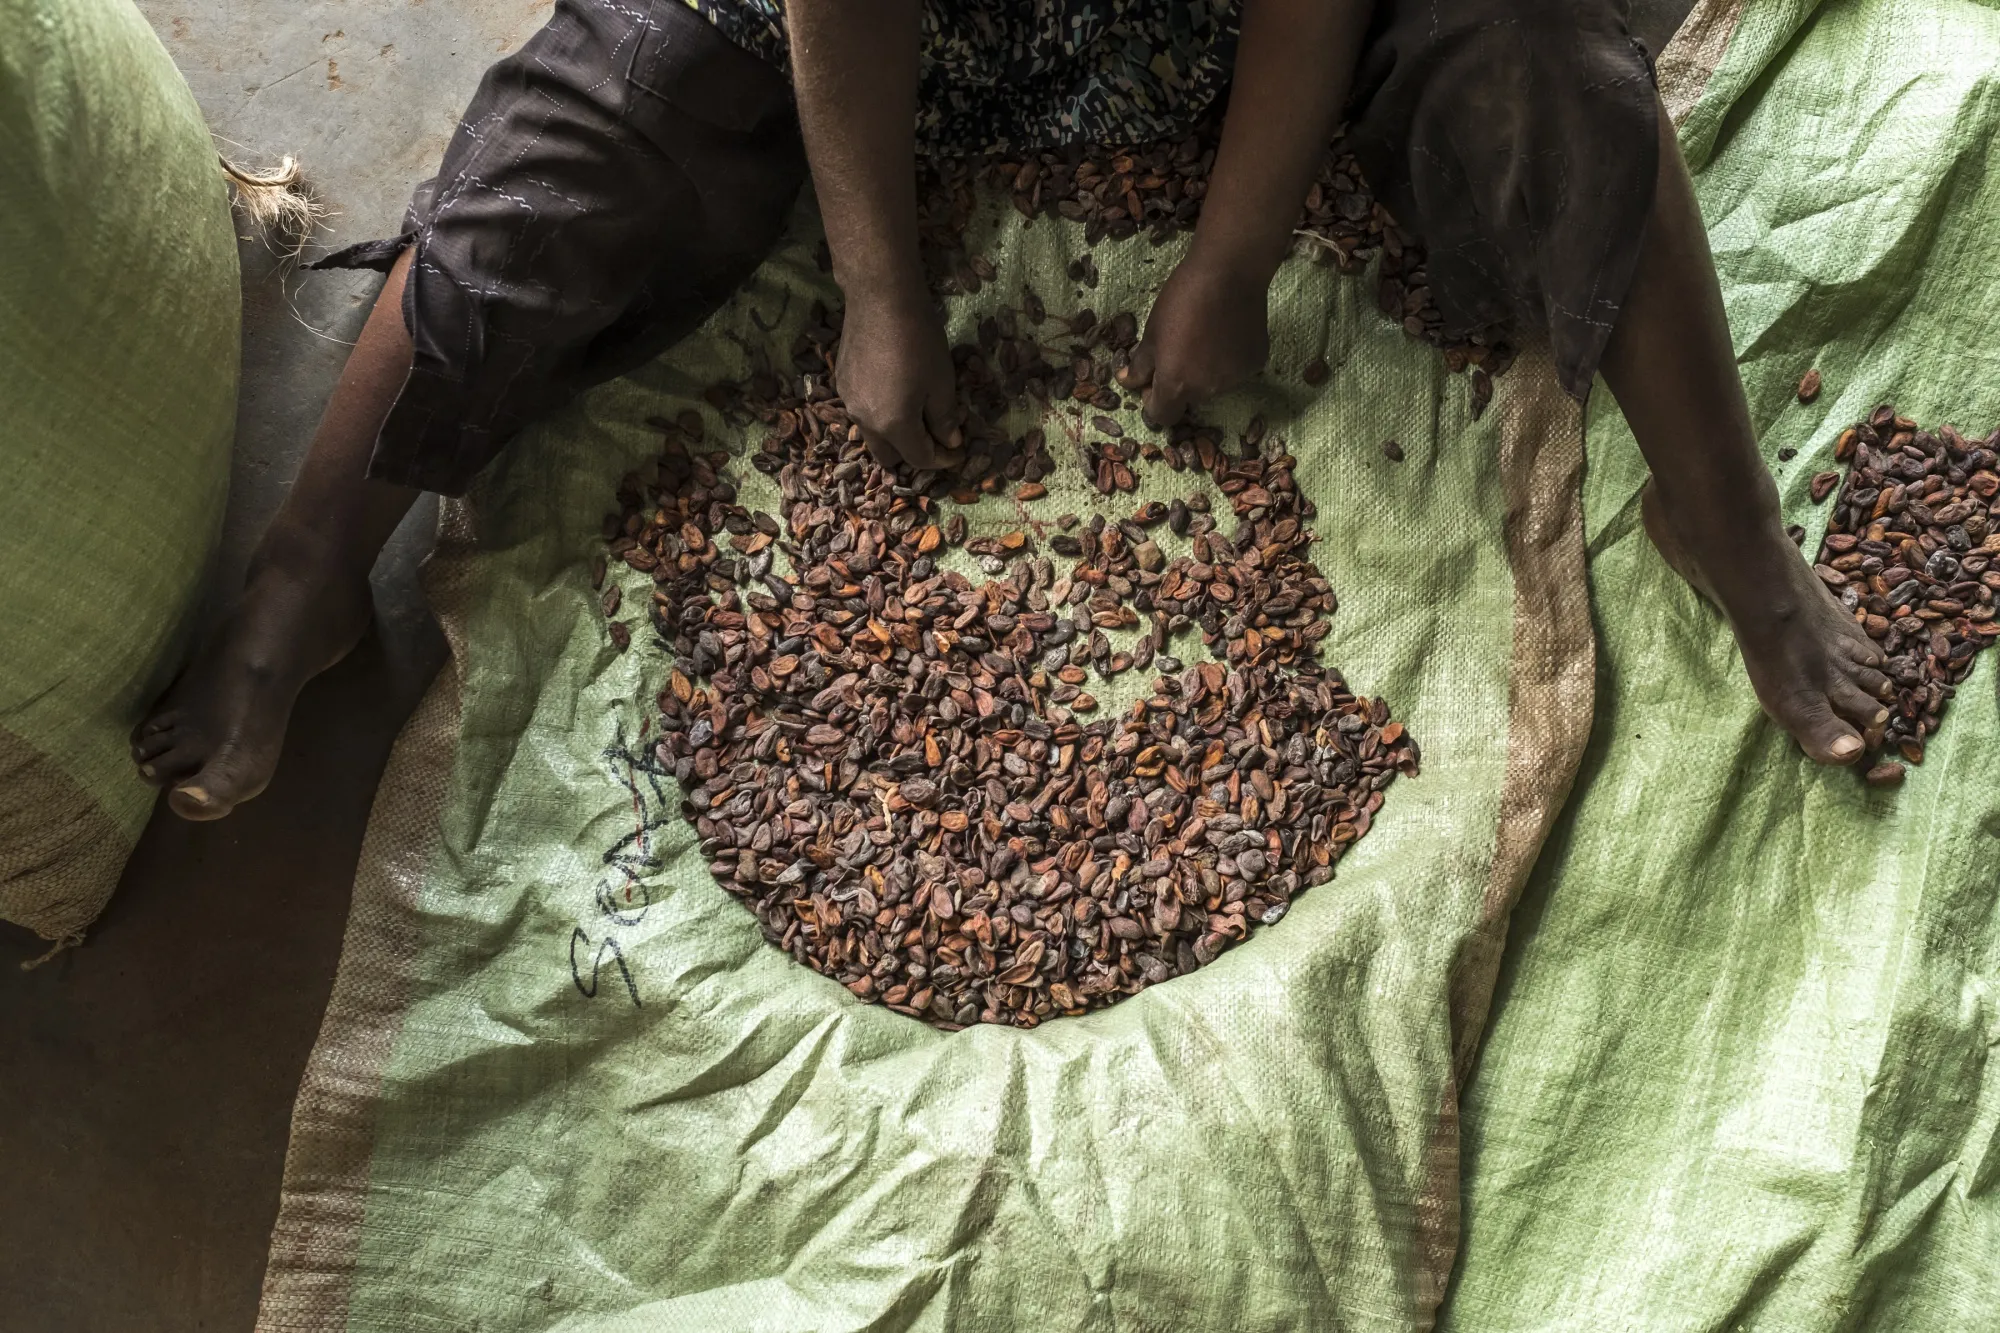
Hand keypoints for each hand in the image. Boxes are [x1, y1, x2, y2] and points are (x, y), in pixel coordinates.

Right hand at [835, 291, 962, 472]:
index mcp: (893, 425)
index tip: (957, 452)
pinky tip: (894, 390)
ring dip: (894, 434)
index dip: (942, 460)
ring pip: (873, 435)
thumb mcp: (942, 383)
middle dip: (913, 453)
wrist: (880, 298)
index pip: (919, 459)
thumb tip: (950, 443)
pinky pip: (863, 412)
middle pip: (889, 456)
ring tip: (915, 412)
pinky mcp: (842, 384)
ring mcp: (849, 403)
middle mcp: (865, 421)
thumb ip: (945, 419)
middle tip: (935, 436)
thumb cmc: (919, 341)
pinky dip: (880, 413)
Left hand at [1120, 249, 1271, 426]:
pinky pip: (1236, 369)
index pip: (1162, 416)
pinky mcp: (1256, 363)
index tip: (1154, 380)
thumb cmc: (1181, 300)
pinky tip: (1228, 331)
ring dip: (1206, 370)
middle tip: (1181, 348)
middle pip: (1189, 398)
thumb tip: (1128, 382)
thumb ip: (1140, 365)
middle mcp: (1208, 390)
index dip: (1154, 402)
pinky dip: (1229, 358)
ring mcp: (1235, 378)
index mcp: (1177, 385)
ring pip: (1214, 384)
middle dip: (1181, 381)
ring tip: (1207, 335)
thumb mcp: (1152, 332)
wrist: (1228, 273)